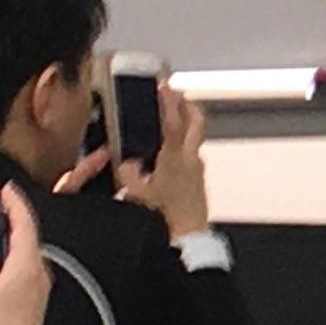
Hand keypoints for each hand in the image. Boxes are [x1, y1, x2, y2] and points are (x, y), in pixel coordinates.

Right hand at [114, 87, 210, 238]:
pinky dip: (181, 144)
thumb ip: (128, 174)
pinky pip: (191, 153)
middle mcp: (190, 159)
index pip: (173, 123)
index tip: (165, 86)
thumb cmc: (164, 219)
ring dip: (184, 123)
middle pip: (196, 121)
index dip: (168, 102)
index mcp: (174, 159)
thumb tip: (126, 162)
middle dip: (185, 104)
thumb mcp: (137, 196)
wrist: (189, 239)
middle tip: (173, 94)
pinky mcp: (199, 179)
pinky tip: (167, 152)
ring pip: (194, 136)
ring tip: (167, 119)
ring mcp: (198, 168)